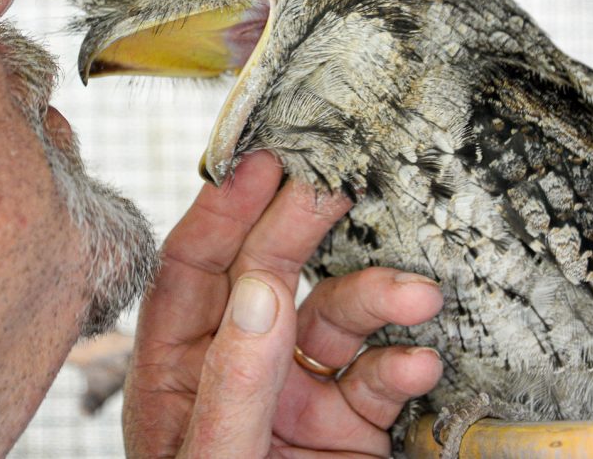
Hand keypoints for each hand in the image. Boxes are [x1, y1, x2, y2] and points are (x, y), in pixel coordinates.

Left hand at [124, 151, 444, 456]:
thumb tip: (260, 289)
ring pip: (335, 321)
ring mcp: (297, 397)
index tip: (261, 164)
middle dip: (302, 232)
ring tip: (414, 291)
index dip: (223, 211)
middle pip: (267, 276)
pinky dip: (401, 364)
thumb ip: (234, 381)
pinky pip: (379, 377)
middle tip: (337, 188)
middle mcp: (237, 371)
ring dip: (375, 299)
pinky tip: (415, 364)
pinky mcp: (354, 427)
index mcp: (177, 372)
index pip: (192, 271)